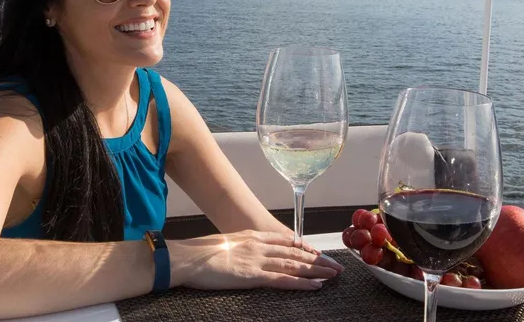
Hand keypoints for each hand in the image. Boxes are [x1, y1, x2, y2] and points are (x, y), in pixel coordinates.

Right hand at [168, 230, 344, 290]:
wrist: (187, 258)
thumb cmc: (200, 253)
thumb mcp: (225, 244)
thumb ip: (242, 246)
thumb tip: (248, 253)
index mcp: (253, 236)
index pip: (286, 241)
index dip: (305, 248)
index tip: (319, 253)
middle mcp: (259, 245)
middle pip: (295, 253)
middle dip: (318, 259)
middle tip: (336, 265)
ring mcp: (258, 259)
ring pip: (294, 265)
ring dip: (316, 270)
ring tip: (333, 275)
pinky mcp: (253, 275)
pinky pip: (283, 280)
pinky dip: (301, 283)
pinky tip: (315, 286)